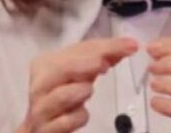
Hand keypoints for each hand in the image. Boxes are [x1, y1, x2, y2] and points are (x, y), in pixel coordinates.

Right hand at [17, 37, 137, 132]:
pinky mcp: (46, 129)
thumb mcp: (79, 74)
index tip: (130, 45)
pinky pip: (64, 121)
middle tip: (107, 63)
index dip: (104, 46)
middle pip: (63, 69)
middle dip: (86, 63)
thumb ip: (99, 59)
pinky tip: (82, 112)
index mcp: (46, 64)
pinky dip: (77, 117)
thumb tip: (128, 45)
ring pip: (60, 96)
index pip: (76, 49)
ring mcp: (41, 108)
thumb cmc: (62, 94)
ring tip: (88, 89)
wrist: (41, 126)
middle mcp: (40, 84)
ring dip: (79, 91)